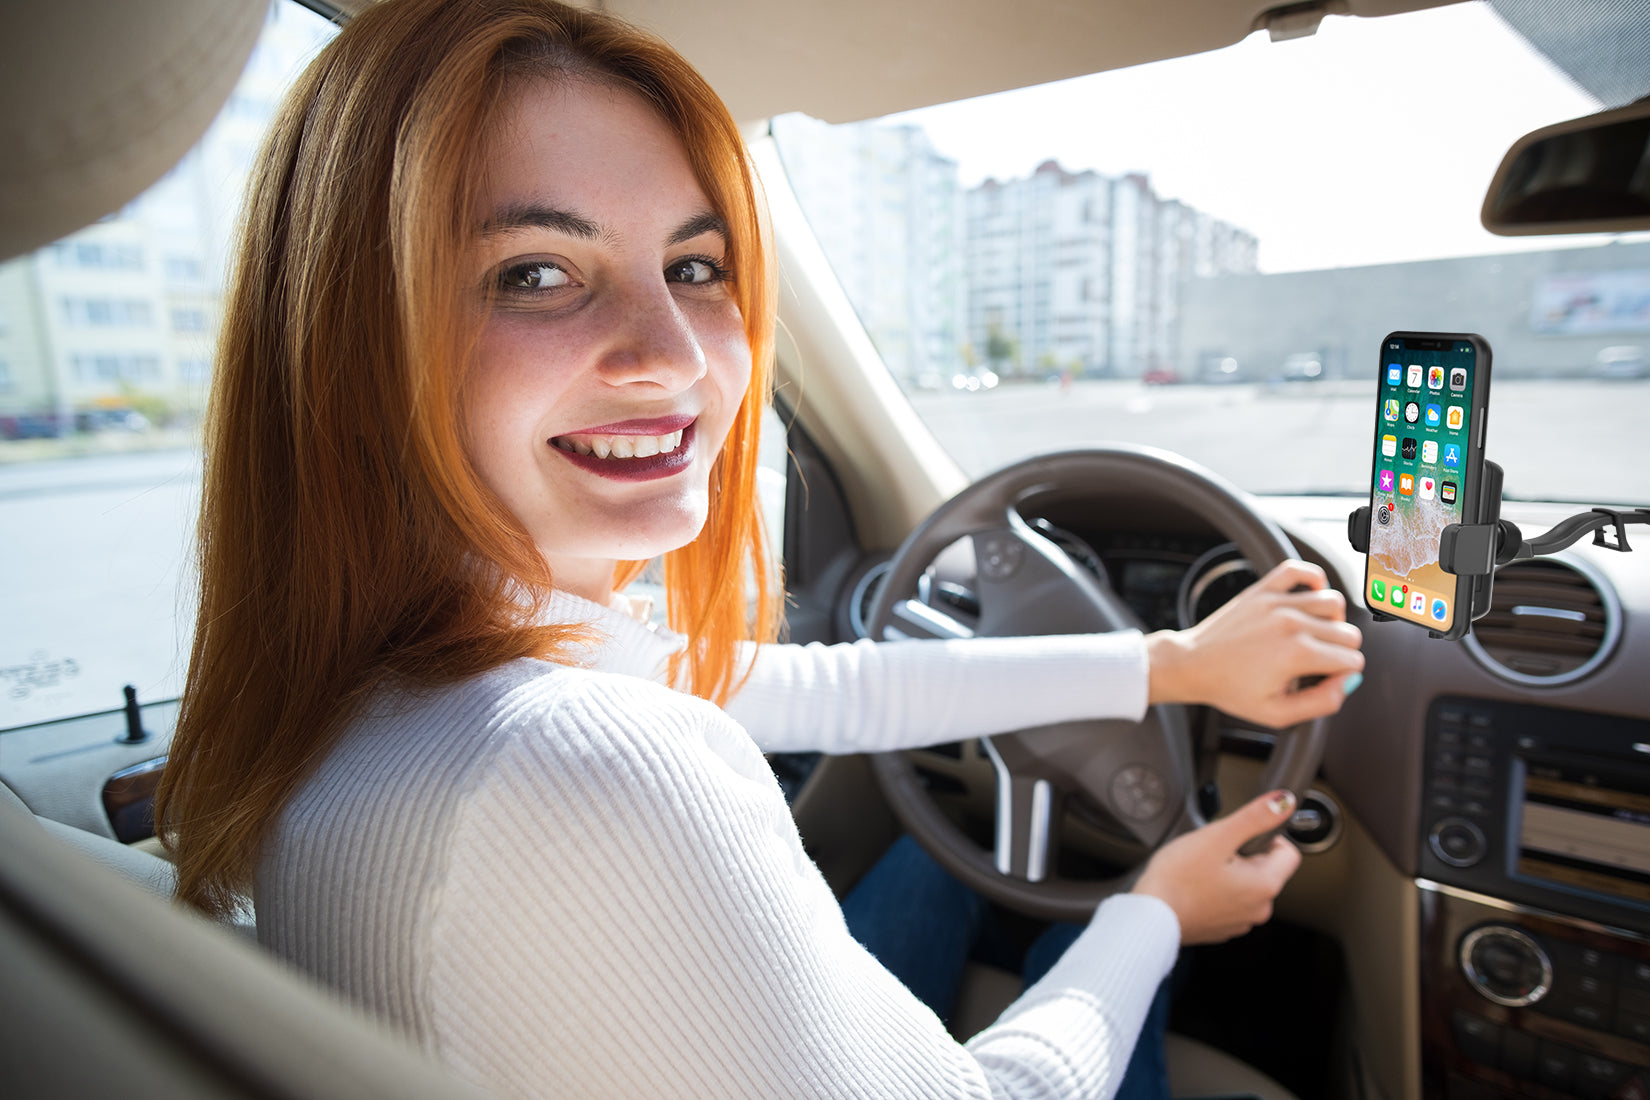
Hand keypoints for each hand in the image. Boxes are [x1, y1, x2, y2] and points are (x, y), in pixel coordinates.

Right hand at [1131, 790, 1301, 944]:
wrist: (1149, 916)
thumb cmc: (1177, 880)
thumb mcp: (1218, 837)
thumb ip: (1254, 817)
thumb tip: (1284, 801)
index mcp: (1265, 886)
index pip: (1288, 852)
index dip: (1263, 837)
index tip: (1237, 839)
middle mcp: (1259, 909)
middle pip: (1264, 868)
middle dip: (1242, 856)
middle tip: (1212, 854)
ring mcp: (1240, 922)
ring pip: (1245, 885)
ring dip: (1229, 875)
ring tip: (1200, 872)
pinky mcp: (1221, 929)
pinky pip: (1228, 903)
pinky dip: (1215, 893)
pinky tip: (1194, 888)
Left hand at [1144, 559, 1363, 728]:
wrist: (1193, 665)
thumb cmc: (1231, 689)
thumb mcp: (1277, 713)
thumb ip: (1321, 702)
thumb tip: (1348, 682)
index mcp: (1298, 654)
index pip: (1352, 660)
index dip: (1343, 675)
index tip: (1323, 679)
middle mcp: (1291, 623)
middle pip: (1348, 633)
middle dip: (1340, 651)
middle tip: (1315, 664)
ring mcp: (1277, 603)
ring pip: (1334, 602)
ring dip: (1332, 621)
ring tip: (1314, 635)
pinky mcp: (1263, 590)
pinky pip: (1300, 570)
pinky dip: (1312, 579)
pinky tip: (1308, 600)